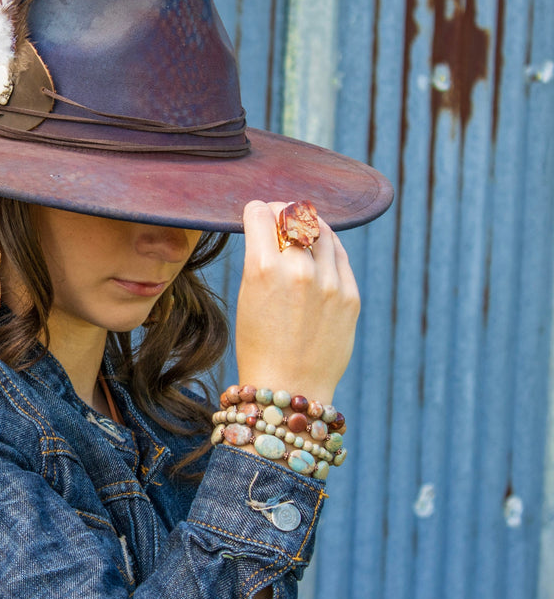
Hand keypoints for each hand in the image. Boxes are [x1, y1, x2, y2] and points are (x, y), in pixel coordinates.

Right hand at [234, 201, 359, 405]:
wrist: (289, 387)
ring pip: (321, 230)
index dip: (256, 210)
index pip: (261, 214)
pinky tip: (319, 248)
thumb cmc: (259, 344)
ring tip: (301, 229)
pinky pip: (340, 254)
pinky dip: (327, 245)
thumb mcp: (248, 296)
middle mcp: (298, 270)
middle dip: (282, 212)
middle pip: (293, 216)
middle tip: (278, 216)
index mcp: (263, 269)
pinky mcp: (350, 296)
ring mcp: (329, 283)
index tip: (256, 213)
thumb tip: (274, 229)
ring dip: (308, 224)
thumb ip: (262, 259)